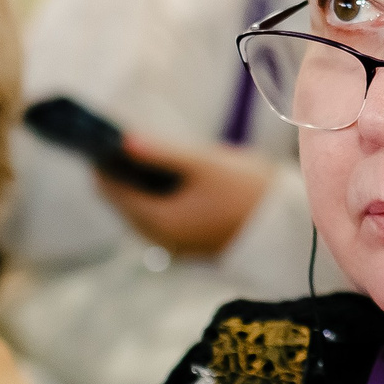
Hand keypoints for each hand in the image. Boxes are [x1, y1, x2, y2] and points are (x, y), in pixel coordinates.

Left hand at [94, 133, 272, 258]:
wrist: (287, 225)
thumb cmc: (248, 191)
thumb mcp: (203, 164)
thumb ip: (160, 152)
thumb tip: (123, 139)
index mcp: (159, 221)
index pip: (112, 191)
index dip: (101, 164)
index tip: (96, 138)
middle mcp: (161, 239)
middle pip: (121, 204)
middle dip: (115, 174)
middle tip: (112, 141)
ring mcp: (174, 244)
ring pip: (138, 212)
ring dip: (132, 186)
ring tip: (132, 153)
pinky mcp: (187, 242)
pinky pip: (155, 218)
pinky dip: (150, 197)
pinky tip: (157, 174)